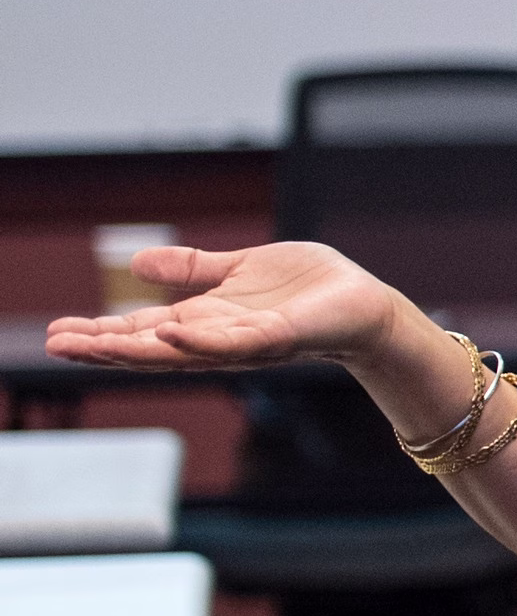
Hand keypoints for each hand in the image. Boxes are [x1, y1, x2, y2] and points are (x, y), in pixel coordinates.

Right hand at [45, 243, 399, 371]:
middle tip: (55, 343)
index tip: (56, 333)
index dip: (101, 332)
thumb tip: (136, 264)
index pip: (143, 330)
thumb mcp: (238, 271)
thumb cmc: (308, 290)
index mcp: (206, 321)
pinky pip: (232, 343)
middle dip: (103, 347)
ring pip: (182, 351)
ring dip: (136, 348)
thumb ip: (193, 269)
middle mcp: (218, 339)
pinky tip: (167, 331)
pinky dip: (198, 339)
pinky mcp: (276, 338)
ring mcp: (245, 342)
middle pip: (151, 347)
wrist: (364, 304)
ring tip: (92, 342)